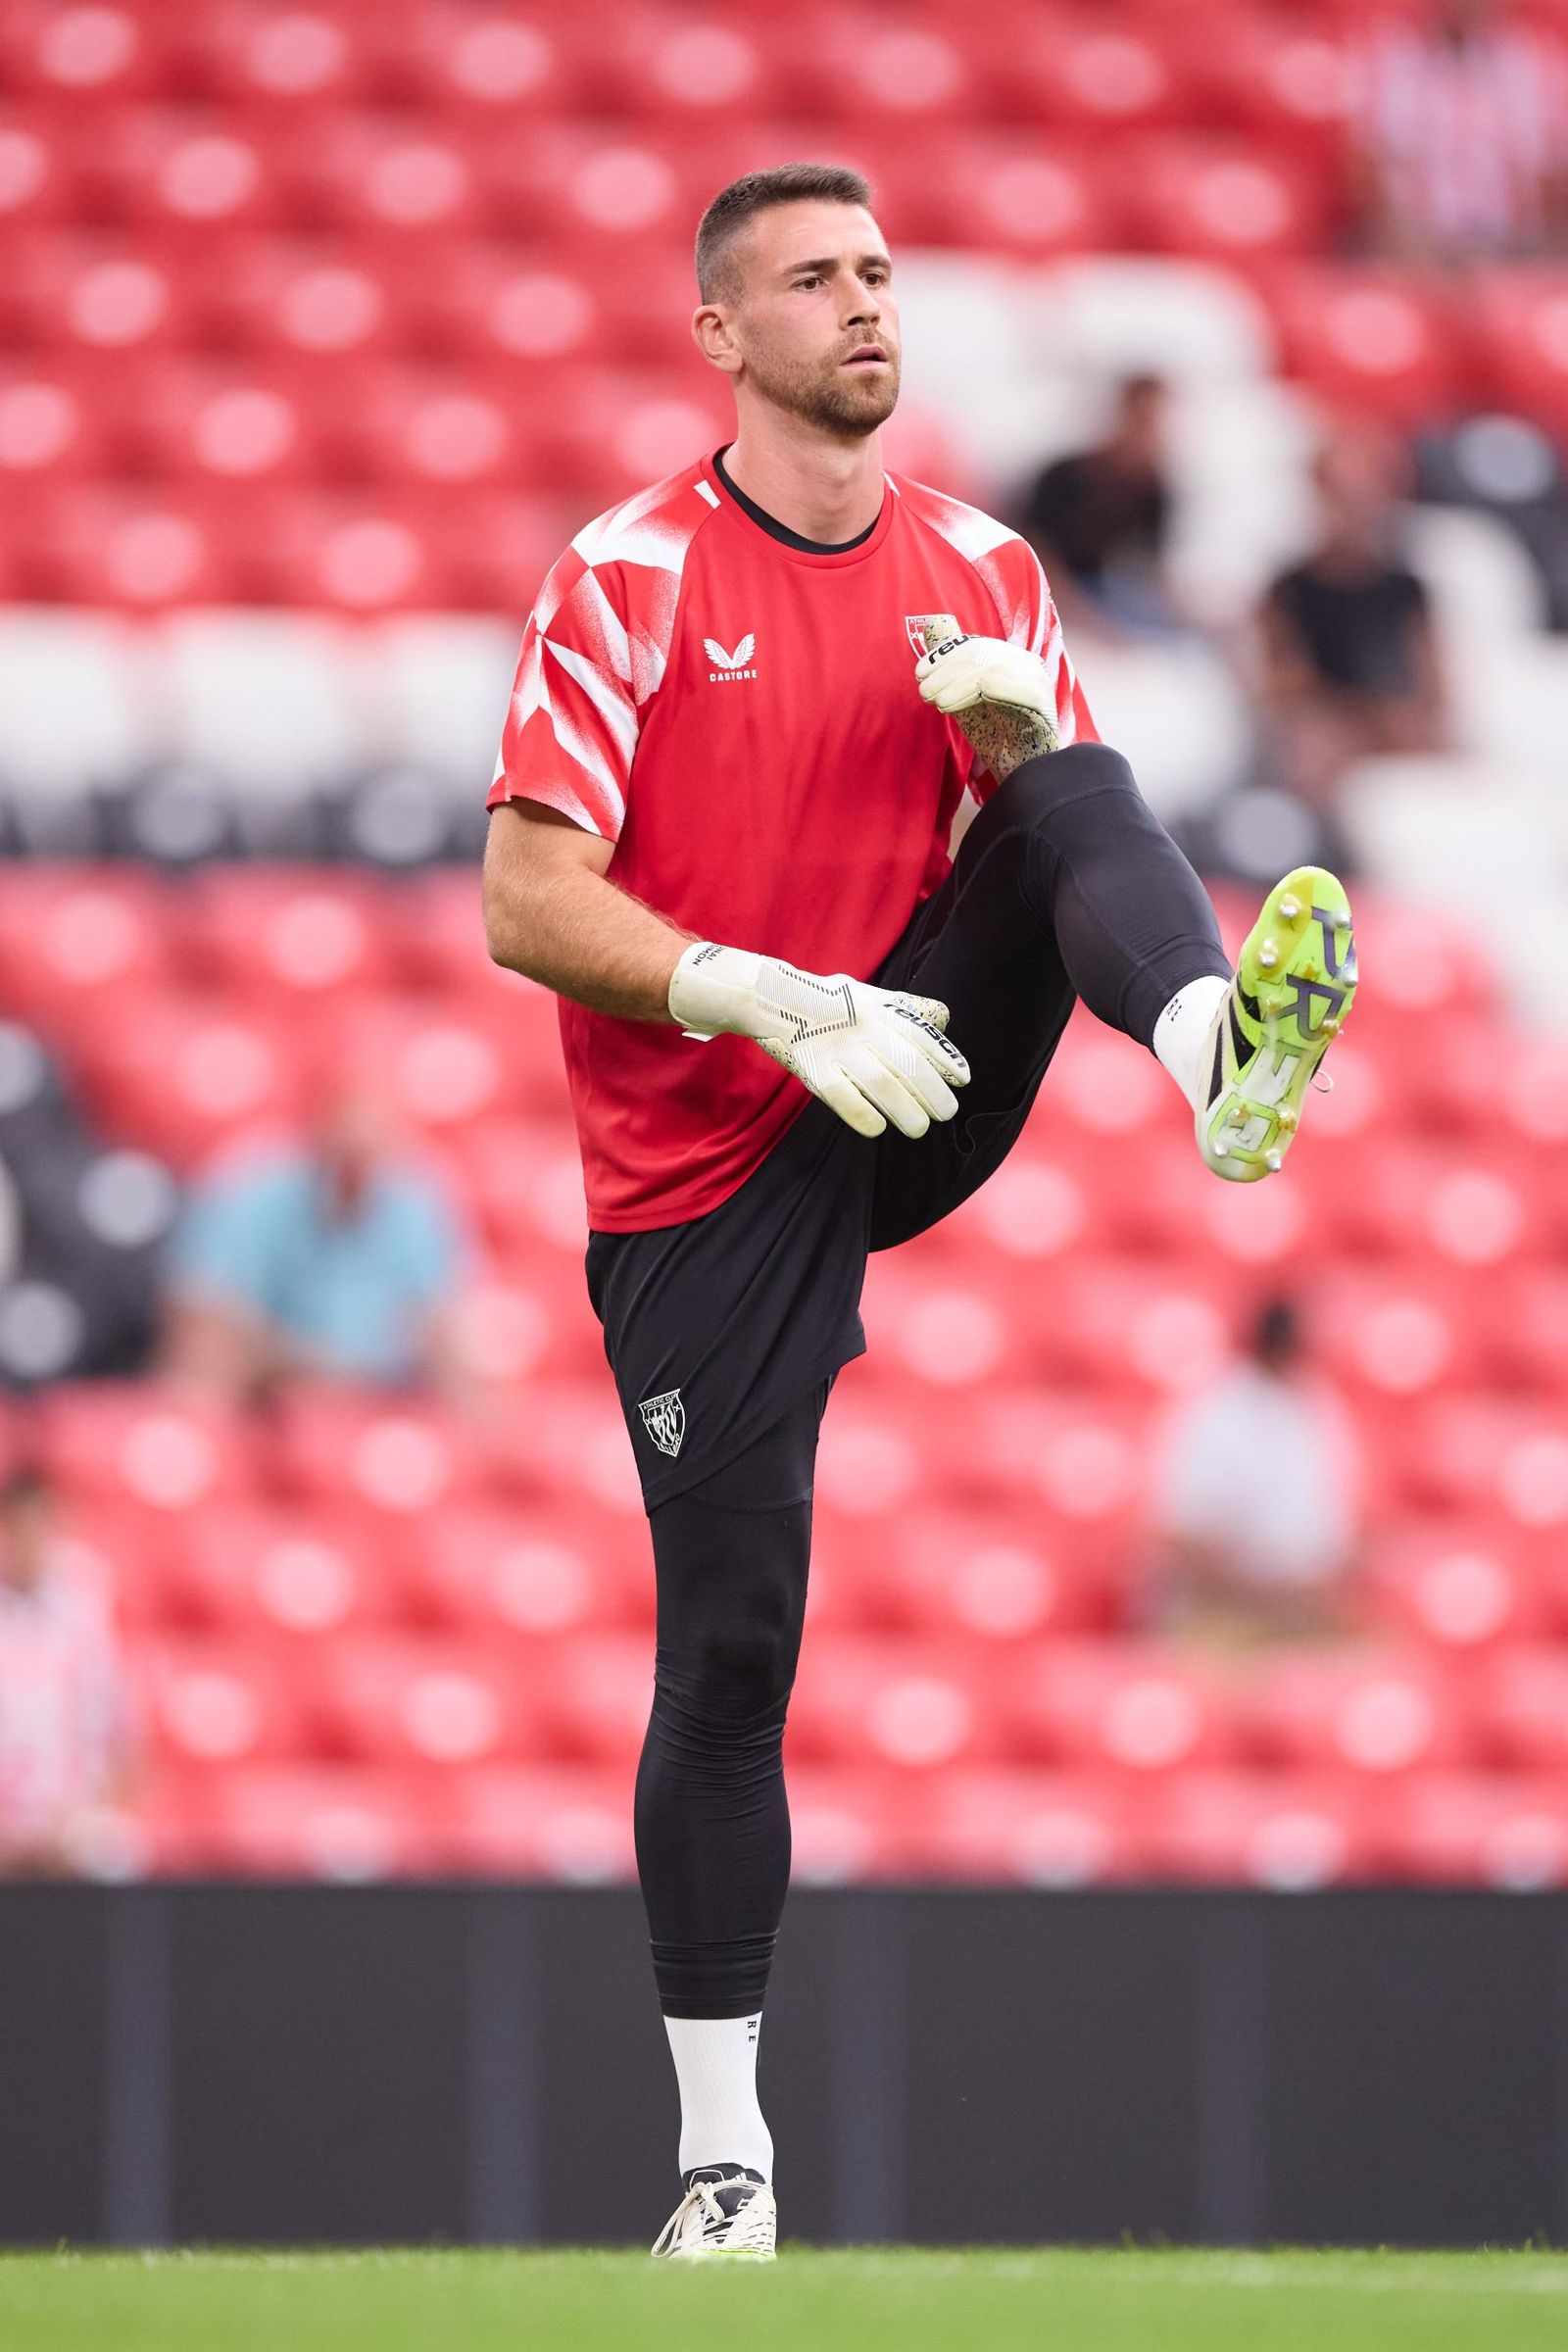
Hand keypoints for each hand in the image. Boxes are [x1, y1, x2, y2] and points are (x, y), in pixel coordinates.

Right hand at [668, 944, 968, 1139]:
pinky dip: (863, 1115)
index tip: (963, 1080)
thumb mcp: (867, 993)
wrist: (773, 998)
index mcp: (878, 1009)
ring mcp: (837, 1048)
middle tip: (946, 1114)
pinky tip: (878, 1129)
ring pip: (881, 1084)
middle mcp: (863, 1028)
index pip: (920, 1036)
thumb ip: (902, 1007)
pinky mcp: (812, 1067)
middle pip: (907, 1064)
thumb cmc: (828, 999)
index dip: (944, 1059)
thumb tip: (943, 1018)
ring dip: (905, 1110)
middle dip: (932, 1092)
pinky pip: (842, 1096)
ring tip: (919, 1128)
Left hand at [916, 631, 1058, 741]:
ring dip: (957, 685)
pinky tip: (953, 705)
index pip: (976, 647)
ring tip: (938, 703)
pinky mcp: (1042, 705)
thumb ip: (954, 671)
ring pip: (992, 669)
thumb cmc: (996, 739)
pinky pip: (1011, 688)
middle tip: (925, 691)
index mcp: (1013, 661)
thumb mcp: (968, 699)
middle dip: (947, 671)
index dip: (944, 656)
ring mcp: (1038, 684)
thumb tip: (931, 631)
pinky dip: (978, 692)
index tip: (920, 673)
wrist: (1022, 776)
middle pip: (982, 656)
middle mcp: (1029, 667)